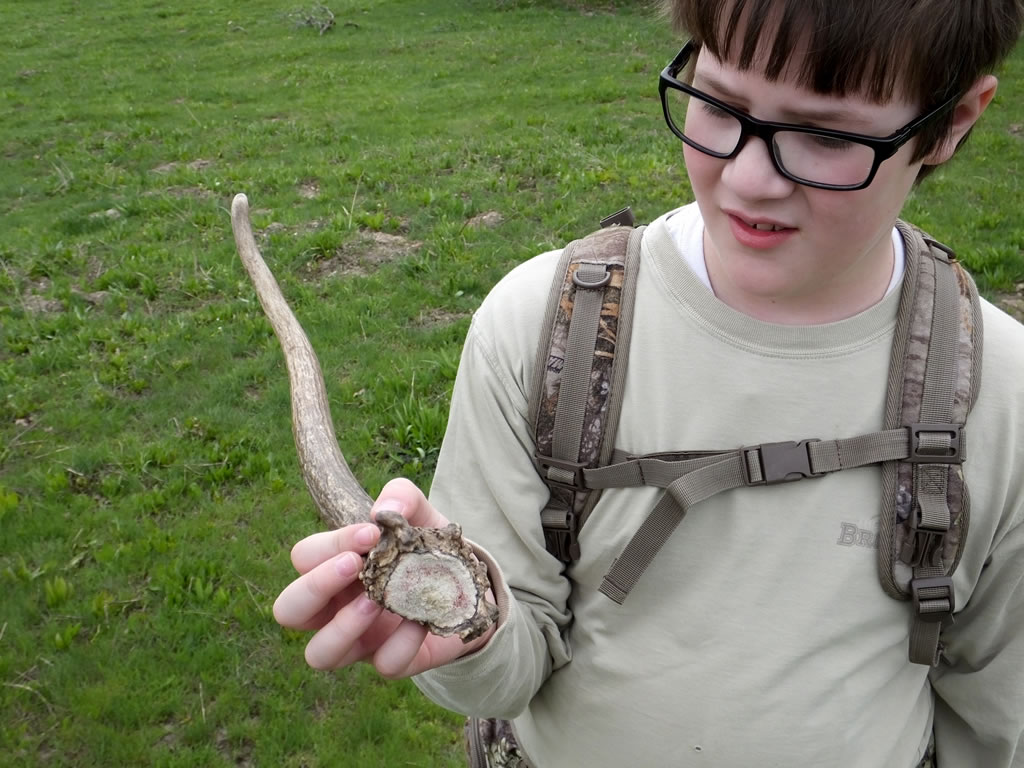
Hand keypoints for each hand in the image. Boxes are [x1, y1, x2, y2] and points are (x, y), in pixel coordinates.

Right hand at [273, 478, 495, 677]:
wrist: (470, 585)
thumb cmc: (426, 547)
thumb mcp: (419, 514)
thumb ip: (402, 497)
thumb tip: (384, 509)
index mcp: (332, 568)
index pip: (304, 558)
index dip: (328, 546)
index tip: (369, 534)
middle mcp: (334, 608)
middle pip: (288, 610)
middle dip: (314, 587)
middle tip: (353, 566)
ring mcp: (360, 641)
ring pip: (320, 653)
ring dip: (343, 626)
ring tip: (375, 601)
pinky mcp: (392, 660)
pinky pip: (384, 664)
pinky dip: (402, 643)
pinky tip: (422, 620)